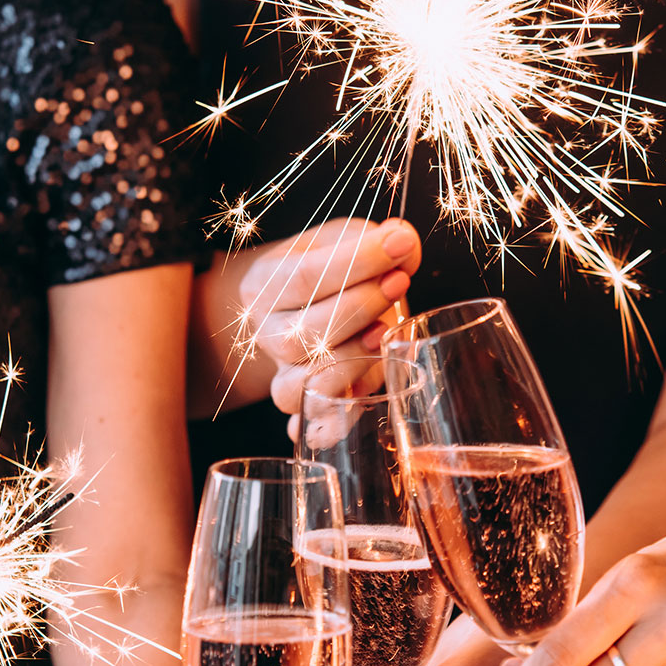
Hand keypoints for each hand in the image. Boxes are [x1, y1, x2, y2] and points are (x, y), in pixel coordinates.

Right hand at [238, 217, 421, 437]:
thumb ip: (378, 239)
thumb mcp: (349, 240)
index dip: (356, 262)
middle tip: (398, 284)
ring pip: (302, 385)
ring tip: (384, 336)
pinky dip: (334, 421)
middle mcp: (265, 334)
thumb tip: (403, 242)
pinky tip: (359, 403)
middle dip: (359, 308)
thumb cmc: (336, 269)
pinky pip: (313, 425)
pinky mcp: (309, 408)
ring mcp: (283, 375)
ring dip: (352, 361)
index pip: (304, 277)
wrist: (315, 304)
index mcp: (263, 285)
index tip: (399, 245)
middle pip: (302, 334)